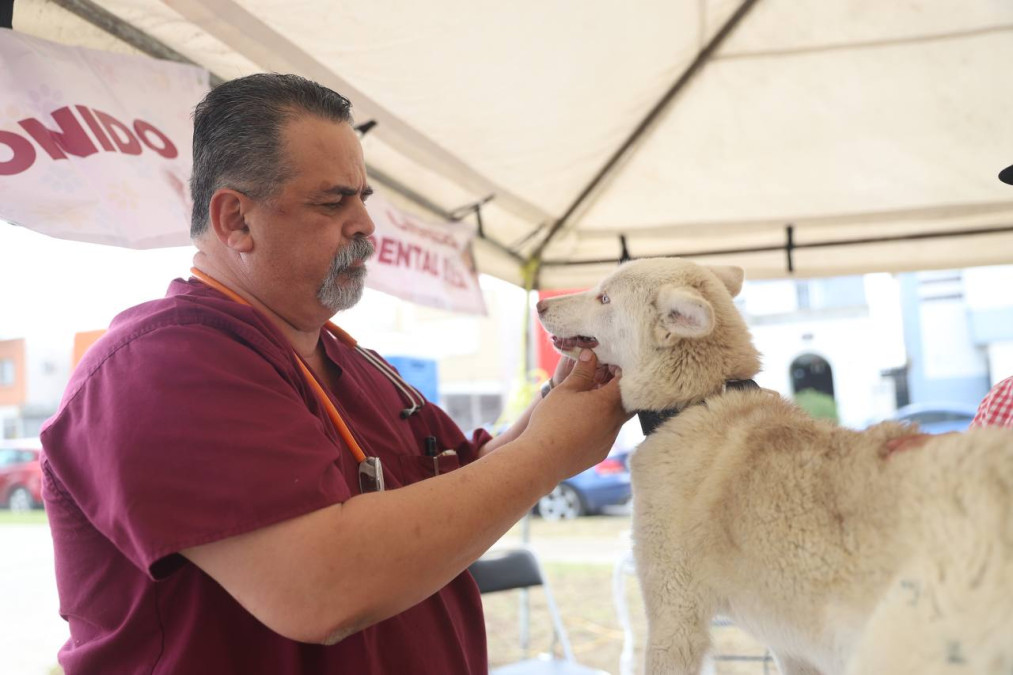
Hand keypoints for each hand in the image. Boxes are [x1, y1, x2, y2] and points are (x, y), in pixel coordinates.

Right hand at [525, 349, 630, 481]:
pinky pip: (607, 434)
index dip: (619, 371)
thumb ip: (582, 372)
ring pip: (617, 419)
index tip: (609, 366)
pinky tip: (583, 422)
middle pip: (627, 402)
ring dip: (609, 409)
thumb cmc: (552, 421)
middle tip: (601, 381)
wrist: (542, 459)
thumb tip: (591, 355)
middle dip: (618, 390)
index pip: (626, 382)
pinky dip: (601, 425)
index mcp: (608, 404)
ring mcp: (609, 441)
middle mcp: (614, 424)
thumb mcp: (565, 390)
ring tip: (590, 401)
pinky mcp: (601, 453)